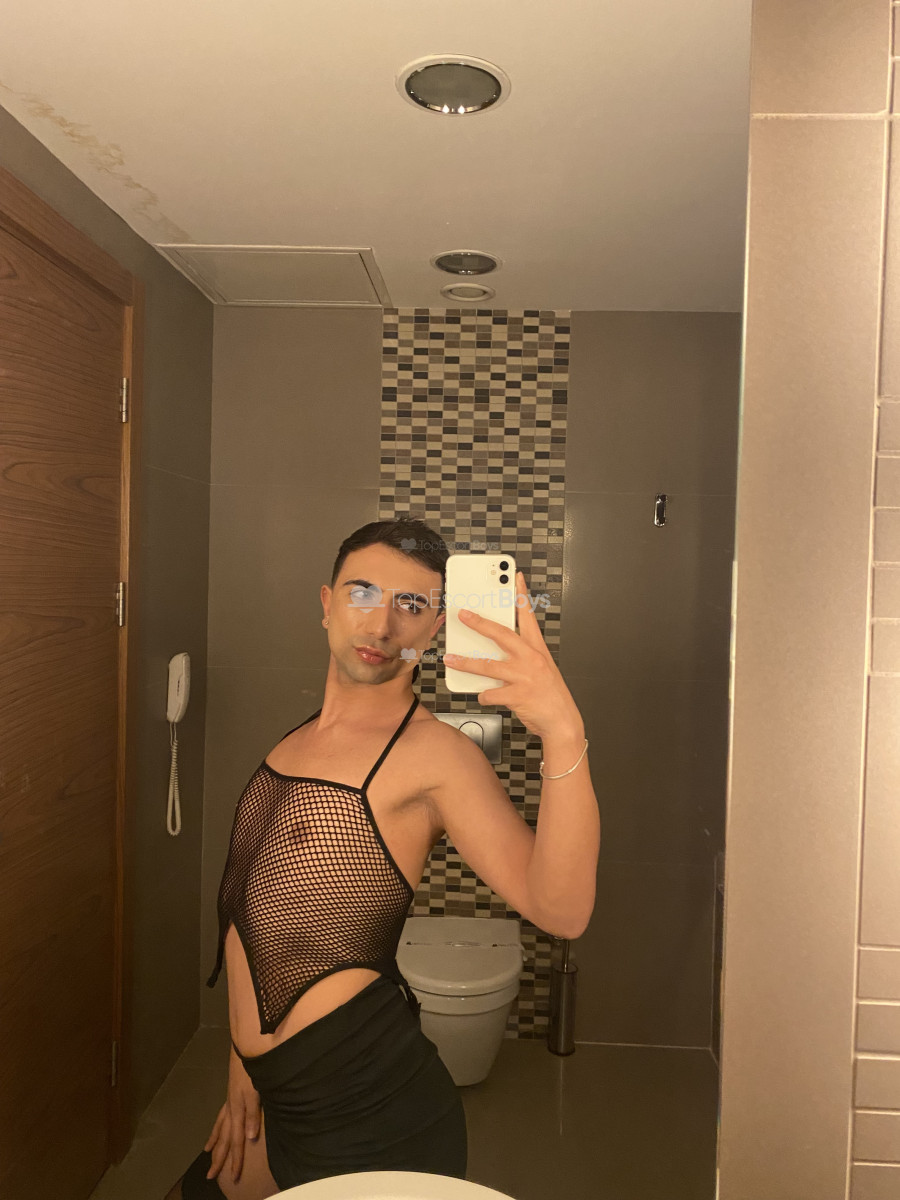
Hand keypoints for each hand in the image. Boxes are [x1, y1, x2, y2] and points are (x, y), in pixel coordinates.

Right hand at [204, 1045, 260, 1182]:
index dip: (236, 1160)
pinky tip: (214, 1133)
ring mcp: (230, 1101)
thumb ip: (252, 1114)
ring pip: (221, 1128)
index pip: (238, 1140)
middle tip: (211, 1176)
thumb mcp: (256, 1091)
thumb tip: (249, 1138)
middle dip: (220, 1158)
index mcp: (238, 1110)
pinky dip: (216, 1128)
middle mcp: (231, 1109)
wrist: (246, 1048)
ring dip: (216, 1144)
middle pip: (225, 1139)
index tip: (234, 1177)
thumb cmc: (253, 1069)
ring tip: (209, 1156)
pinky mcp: (231, 1095)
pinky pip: (221, 1116)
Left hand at [443, 570, 582, 740]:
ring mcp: (525, 677)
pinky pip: (491, 693)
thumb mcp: (540, 668)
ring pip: (488, 665)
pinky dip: (483, 695)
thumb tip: (492, 651)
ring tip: (450, 659)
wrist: (562, 722)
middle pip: (502, 634)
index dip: (521, 596)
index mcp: (537, 649)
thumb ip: (520, 656)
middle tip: (463, 614)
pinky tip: (483, 696)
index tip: (515, 578)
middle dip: (479, 623)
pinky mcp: (519, 695)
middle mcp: (531, 659)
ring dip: (466, 663)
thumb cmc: (549, 694)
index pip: (528, 617)